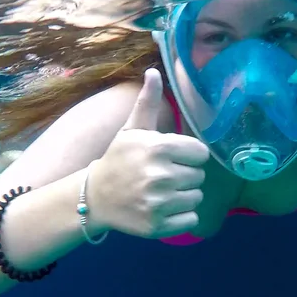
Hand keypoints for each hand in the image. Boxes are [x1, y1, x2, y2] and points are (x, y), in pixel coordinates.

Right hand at [87, 68, 210, 238]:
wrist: (95, 196)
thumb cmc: (119, 158)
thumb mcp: (132, 129)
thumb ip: (148, 102)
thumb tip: (154, 71)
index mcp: (158, 148)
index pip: (200, 153)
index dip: (189, 155)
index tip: (173, 158)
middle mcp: (159, 175)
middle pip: (199, 176)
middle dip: (185, 175)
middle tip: (164, 176)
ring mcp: (158, 203)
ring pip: (196, 198)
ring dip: (184, 196)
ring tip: (163, 192)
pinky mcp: (157, 225)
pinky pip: (190, 220)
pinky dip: (181, 216)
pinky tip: (163, 208)